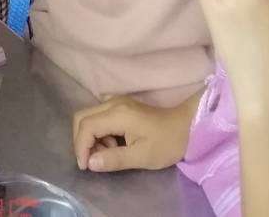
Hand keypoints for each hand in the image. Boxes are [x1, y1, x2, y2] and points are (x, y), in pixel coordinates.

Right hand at [72, 95, 193, 172]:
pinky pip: (98, 116)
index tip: (86, 166)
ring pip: (89, 116)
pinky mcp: (121, 105)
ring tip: (108, 153)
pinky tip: (113, 144)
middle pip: (82, 117)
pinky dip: (98, 131)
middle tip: (94, 160)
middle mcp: (113, 103)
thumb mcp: (142, 156)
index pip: (86, 126)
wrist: (187, 127)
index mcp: (118, 114)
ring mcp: (117, 102)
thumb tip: (90, 163)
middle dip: (82, 141)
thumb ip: (114, 159)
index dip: (81, 147)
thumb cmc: (166, 143)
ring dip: (91, 137)